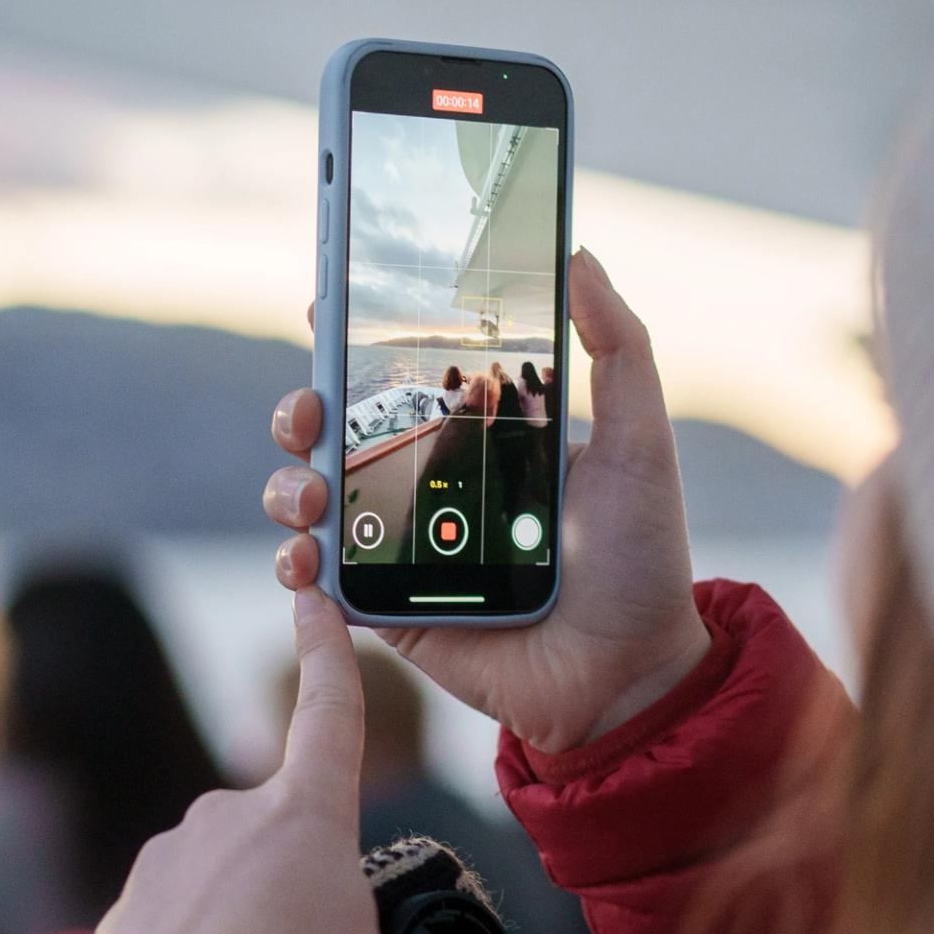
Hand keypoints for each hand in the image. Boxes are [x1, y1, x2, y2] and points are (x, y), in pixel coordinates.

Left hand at [99, 590, 494, 933]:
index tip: (313, 598)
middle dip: (306, 896)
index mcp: (305, 813)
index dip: (329, 654)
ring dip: (251, 931)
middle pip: (288, 838)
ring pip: (231, 885)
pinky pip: (179, 925)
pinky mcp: (124, 905)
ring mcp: (168, 855)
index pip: (330, 713)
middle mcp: (229, 815)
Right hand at [264, 248, 708, 753]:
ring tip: (313, 492)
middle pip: (338, 433)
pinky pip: (320, 583)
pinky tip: (307, 554)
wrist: (630, 677)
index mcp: (481, 439)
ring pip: (315, 501)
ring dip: (291, 484)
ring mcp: (404, 552)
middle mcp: (433, 487)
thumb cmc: (642, 561)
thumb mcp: (640, 441)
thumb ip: (618, 347)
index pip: (402, 379)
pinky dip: (296, 564)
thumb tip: (580, 255)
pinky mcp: (387, 616)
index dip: (355, 343)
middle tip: (310, 410)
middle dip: (303, 411)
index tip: (326, 306)